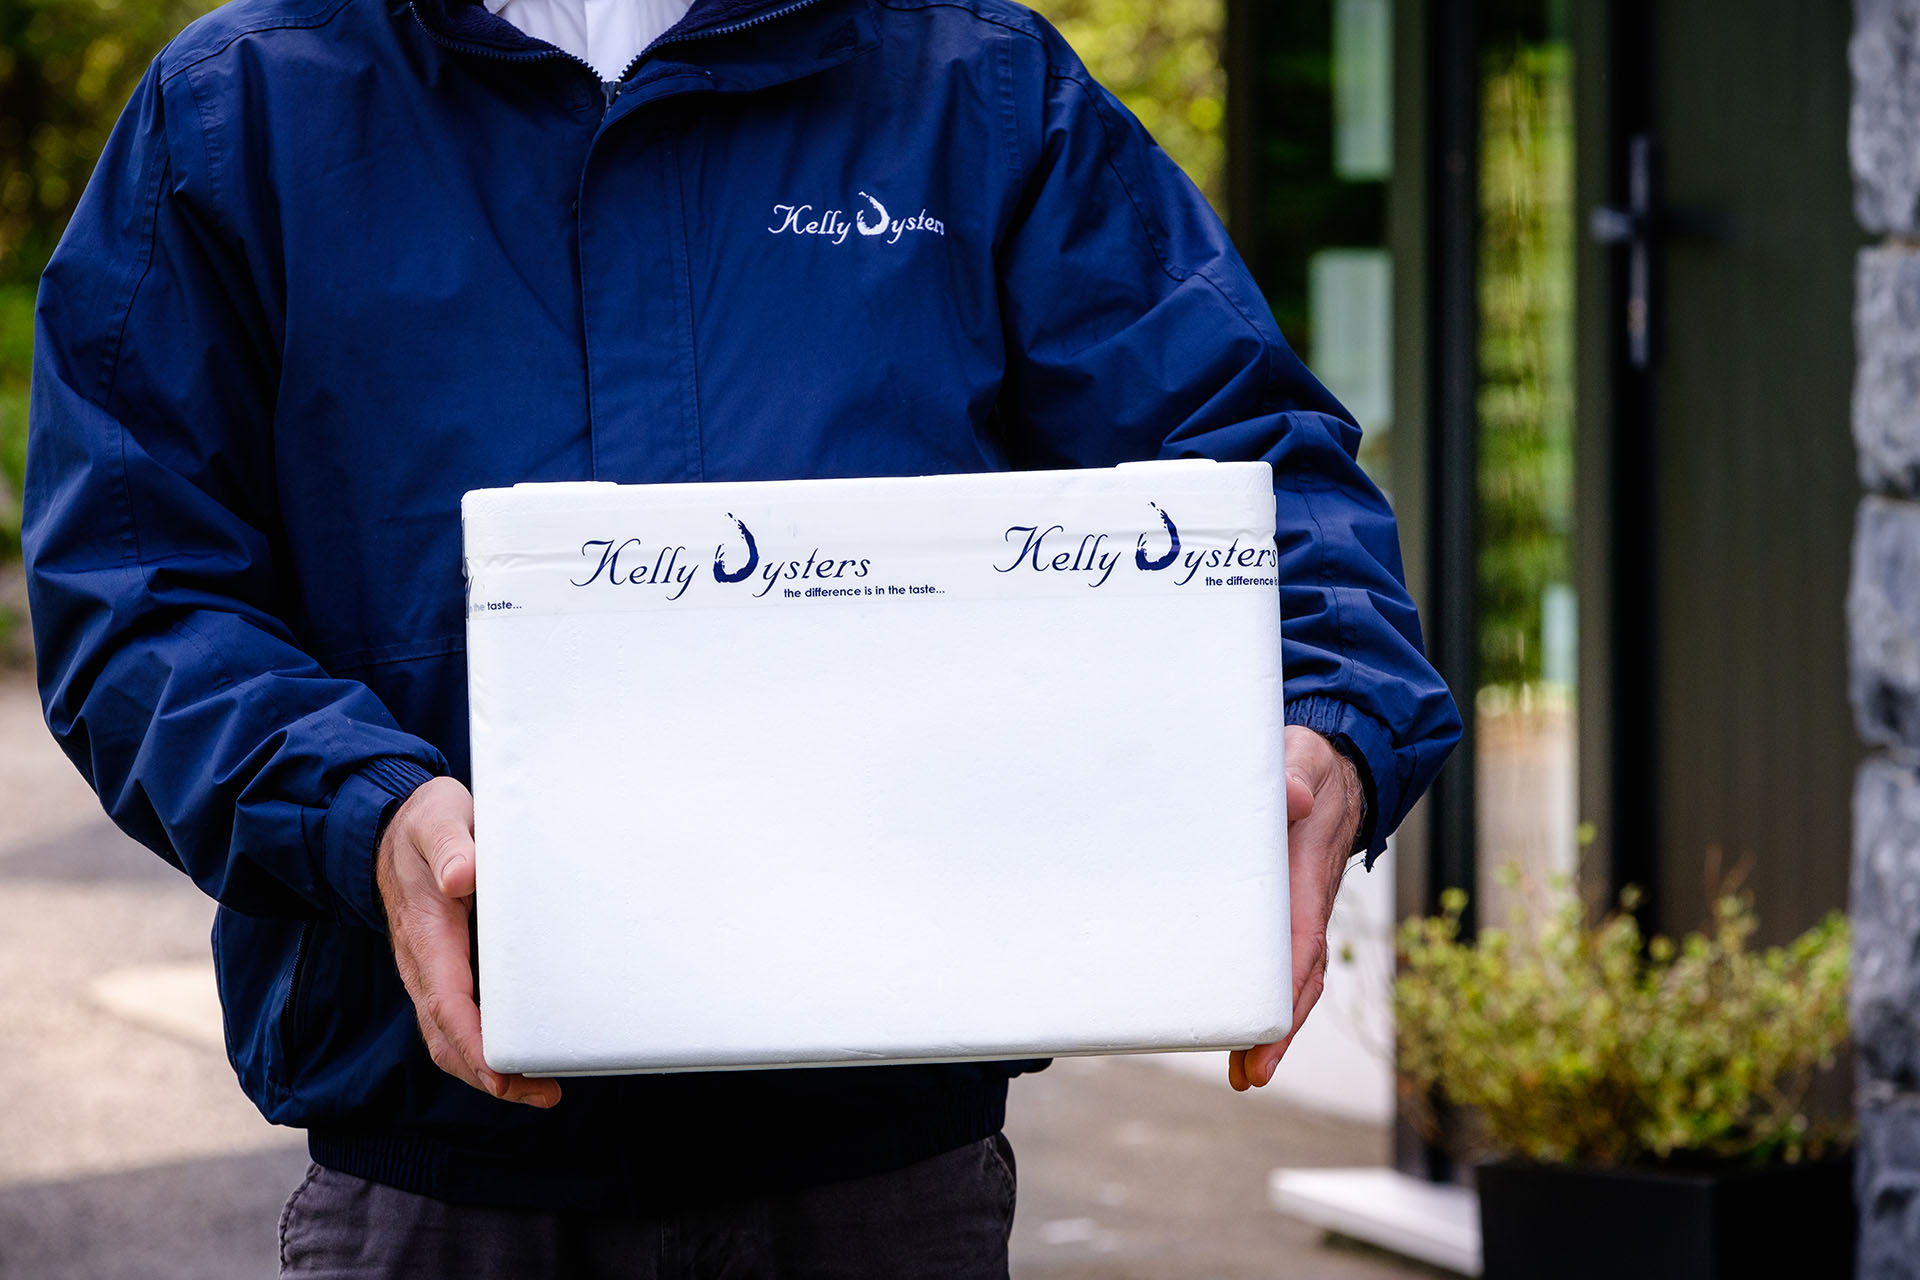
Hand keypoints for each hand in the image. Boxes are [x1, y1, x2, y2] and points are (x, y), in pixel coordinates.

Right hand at [375, 776, 560, 1107]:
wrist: (393, 826)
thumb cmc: (423, 823)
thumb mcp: (437, 820)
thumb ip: (450, 845)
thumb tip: (463, 876)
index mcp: (426, 932)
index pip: (446, 1000)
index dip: (472, 1041)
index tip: (501, 1072)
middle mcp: (424, 962)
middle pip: (447, 1035)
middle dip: (489, 1074)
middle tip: (542, 1094)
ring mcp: (432, 970)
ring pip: (451, 1035)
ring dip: (489, 1070)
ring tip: (540, 1089)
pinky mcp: (446, 968)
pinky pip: (459, 1018)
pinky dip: (486, 1046)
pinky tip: (522, 1053)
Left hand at [1229, 726, 1363, 1091]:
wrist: (1333, 766)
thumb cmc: (1308, 764)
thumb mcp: (1302, 757)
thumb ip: (1295, 774)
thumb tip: (1294, 798)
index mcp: (1307, 871)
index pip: (1302, 940)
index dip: (1288, 989)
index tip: (1271, 1030)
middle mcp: (1309, 901)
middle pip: (1299, 977)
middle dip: (1279, 1029)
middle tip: (1251, 1075)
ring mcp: (1299, 911)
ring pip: (1290, 978)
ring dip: (1271, 1026)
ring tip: (1244, 1073)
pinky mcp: (1284, 912)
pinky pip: (1277, 961)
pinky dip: (1262, 997)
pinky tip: (1236, 1027)